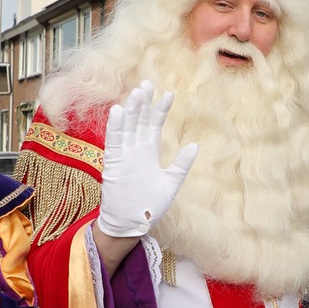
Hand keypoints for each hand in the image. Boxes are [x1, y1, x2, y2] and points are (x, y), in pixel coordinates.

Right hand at [96, 81, 198, 238]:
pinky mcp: (113, 163)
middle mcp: (135, 150)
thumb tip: (194, 145)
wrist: (131, 224)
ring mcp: (124, 155)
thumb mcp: (171, 184)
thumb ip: (181, 165)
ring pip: (126, 127)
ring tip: (136, 92)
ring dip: (131, 110)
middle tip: (148, 83)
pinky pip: (113, 142)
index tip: (169, 93)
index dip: (160, 110)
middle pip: (139, 121)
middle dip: (144, 103)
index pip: (154, 125)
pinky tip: (118, 111)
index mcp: (149, 153)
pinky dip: (115, 127)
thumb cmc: (149, 206)